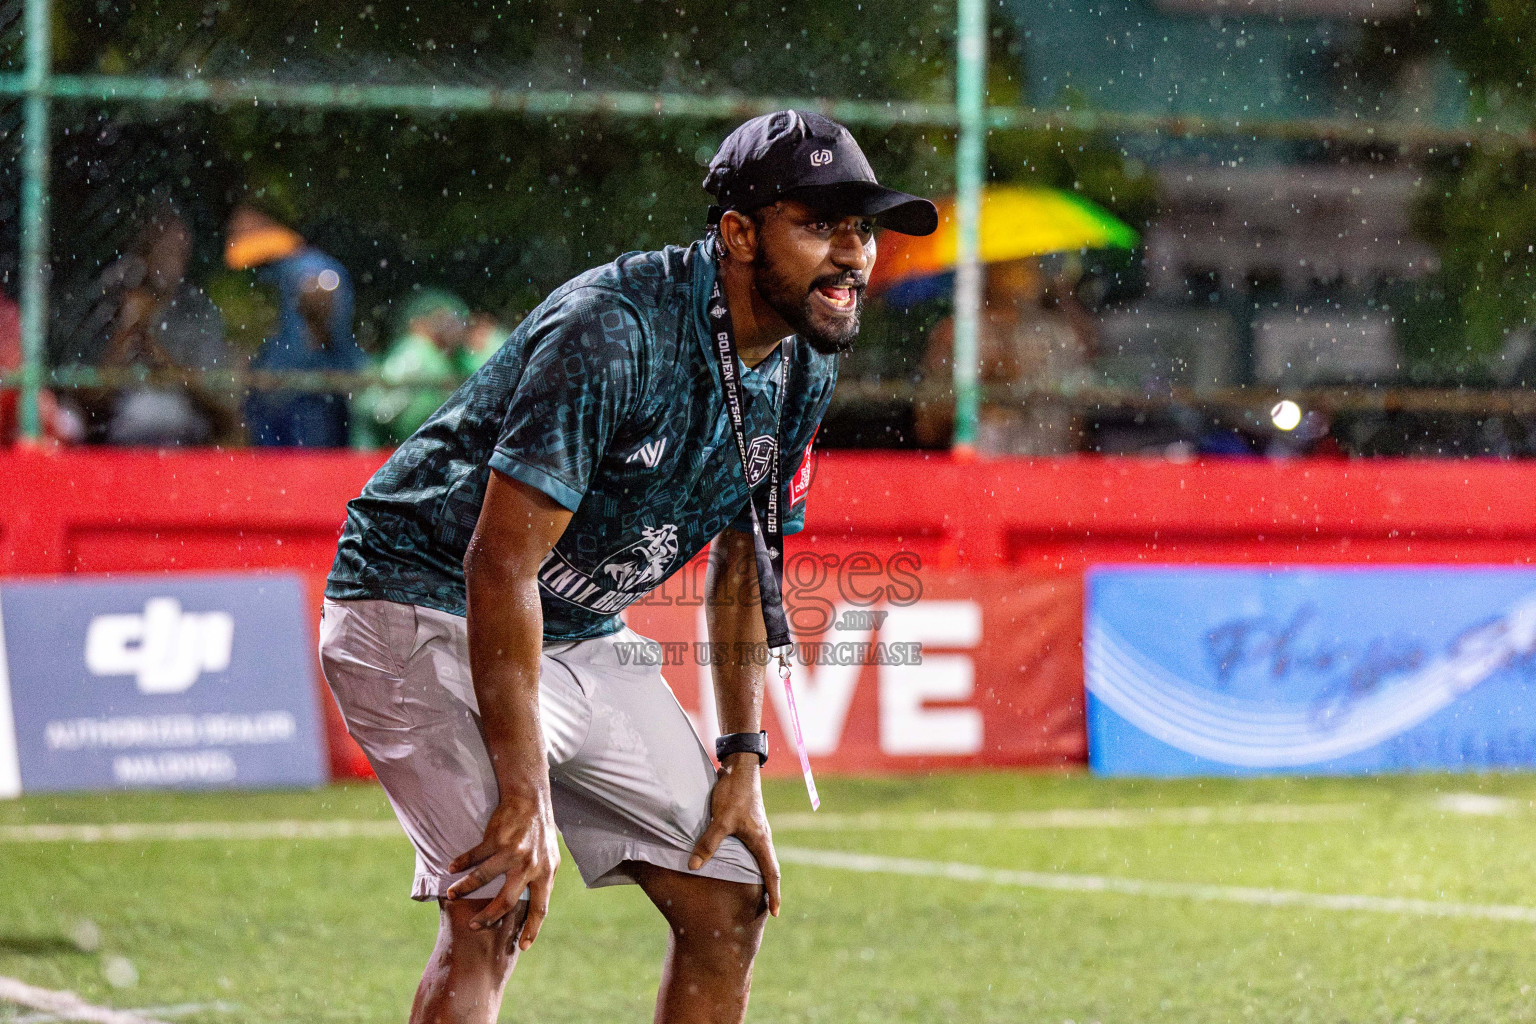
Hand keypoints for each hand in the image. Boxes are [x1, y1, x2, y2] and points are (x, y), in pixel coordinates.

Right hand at [446, 791, 559, 946]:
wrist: (531, 800)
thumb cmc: (540, 833)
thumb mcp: (550, 859)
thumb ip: (541, 880)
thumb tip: (535, 907)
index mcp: (545, 873)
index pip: (541, 908)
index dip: (532, 929)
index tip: (522, 947)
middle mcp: (530, 865)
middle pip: (507, 900)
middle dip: (489, 917)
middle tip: (475, 926)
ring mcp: (512, 852)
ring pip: (483, 878)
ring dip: (464, 888)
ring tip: (451, 895)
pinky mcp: (496, 838)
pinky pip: (474, 856)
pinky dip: (460, 863)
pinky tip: (451, 868)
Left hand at [688, 755, 780, 916]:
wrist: (739, 767)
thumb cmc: (735, 793)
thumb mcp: (721, 820)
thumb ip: (708, 843)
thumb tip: (693, 866)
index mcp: (761, 840)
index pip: (771, 873)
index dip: (773, 894)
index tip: (775, 913)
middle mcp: (762, 838)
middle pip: (768, 868)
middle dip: (768, 889)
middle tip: (765, 908)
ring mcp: (756, 830)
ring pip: (758, 858)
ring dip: (757, 875)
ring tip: (752, 892)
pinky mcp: (746, 823)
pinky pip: (749, 849)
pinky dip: (746, 861)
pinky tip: (735, 864)